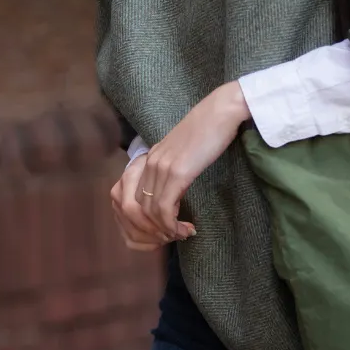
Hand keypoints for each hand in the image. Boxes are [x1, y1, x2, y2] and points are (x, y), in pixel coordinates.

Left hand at [108, 82, 249, 250]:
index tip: (160, 229)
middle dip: (149, 230)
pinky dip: (172, 225)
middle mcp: (148, 164)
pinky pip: (164, 209)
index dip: (141, 221)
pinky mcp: (177, 173)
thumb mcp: (181, 153)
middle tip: (170, 237)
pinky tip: (186, 229)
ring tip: (181, 235)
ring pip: (148, 213)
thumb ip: (171, 170)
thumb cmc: (207, 131)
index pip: (128, 198)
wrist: (221, 112)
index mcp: (147, 159)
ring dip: (164, 231)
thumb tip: (172, 195)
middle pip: (133, 210)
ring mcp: (160, 168)